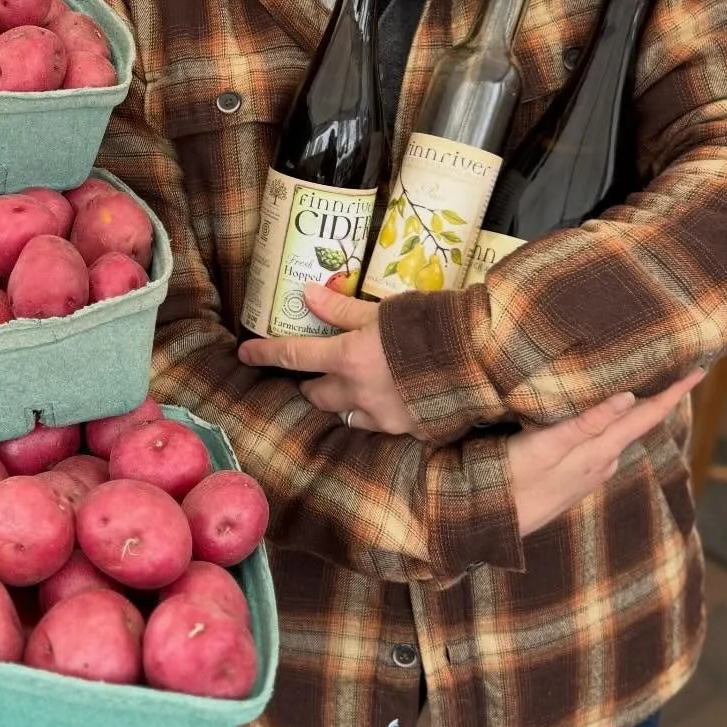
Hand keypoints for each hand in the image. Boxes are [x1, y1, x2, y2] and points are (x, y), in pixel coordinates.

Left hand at [238, 283, 422, 436]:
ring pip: (344, 413)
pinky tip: (386, 400)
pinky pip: (376, 425)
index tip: (244, 353)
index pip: (293, 355)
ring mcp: (381, 417)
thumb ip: (342, 309)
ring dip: (340, 401)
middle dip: (310, 385)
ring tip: (350, 388)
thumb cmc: (431, 326)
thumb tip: (305, 295)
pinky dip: (372, 413)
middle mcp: (356, 392)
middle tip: (316, 372)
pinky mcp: (406, 432)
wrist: (482, 360)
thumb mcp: (383, 311)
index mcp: (347, 358)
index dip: (265, 353)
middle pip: (315, 394)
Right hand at [505, 371, 703, 536]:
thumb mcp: (547, 446)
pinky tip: (607, 417)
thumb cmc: (513, 478)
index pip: (648, 416)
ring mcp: (593, 471)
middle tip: (680, 370)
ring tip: (646, 383)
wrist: (495, 524)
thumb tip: (628, 398)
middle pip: (640, 423)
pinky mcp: (578, 477)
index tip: (699, 370)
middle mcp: (605, 461)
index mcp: (602, 450)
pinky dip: (614, 425)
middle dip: (663, 398)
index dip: (673, 393)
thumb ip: (587, 423)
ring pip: (622, 434)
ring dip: (638, 411)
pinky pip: (605, 443)